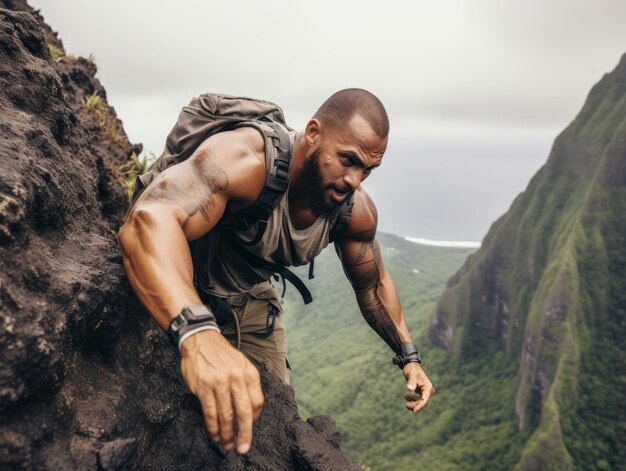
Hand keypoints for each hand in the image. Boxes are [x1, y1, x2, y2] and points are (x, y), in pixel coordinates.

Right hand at [180, 330, 263, 453]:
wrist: (201, 339)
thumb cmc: (222, 355)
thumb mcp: (242, 364)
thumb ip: (247, 384)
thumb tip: (250, 411)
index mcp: (249, 372)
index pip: (257, 401)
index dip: (255, 419)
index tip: (250, 428)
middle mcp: (236, 378)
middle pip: (243, 412)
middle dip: (244, 433)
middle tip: (243, 447)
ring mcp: (219, 383)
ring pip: (226, 415)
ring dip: (227, 433)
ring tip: (227, 444)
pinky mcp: (204, 387)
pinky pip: (210, 412)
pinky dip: (213, 427)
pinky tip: (215, 434)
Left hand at [403, 362, 435, 412]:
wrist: (411, 365)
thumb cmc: (411, 369)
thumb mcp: (411, 375)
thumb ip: (411, 382)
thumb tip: (409, 389)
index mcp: (428, 387)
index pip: (425, 400)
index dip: (420, 406)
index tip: (414, 411)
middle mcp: (428, 390)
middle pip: (422, 402)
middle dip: (414, 405)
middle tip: (405, 405)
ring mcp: (425, 391)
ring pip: (420, 402)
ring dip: (412, 402)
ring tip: (405, 396)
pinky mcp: (421, 392)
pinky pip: (418, 400)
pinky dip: (412, 400)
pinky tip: (406, 395)